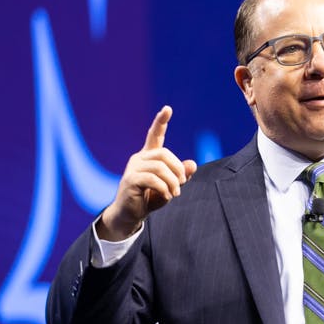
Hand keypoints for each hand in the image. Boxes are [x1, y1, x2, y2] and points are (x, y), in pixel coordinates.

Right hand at [98, 105, 196, 240]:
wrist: (130, 215)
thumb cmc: (150, 198)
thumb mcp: (171, 187)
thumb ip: (181, 176)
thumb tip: (193, 164)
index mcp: (148, 157)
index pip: (154, 135)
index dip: (161, 122)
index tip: (168, 109)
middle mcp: (139, 158)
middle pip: (164, 154)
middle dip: (178, 169)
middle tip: (182, 183)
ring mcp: (133, 168)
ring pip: (160, 167)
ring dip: (173, 182)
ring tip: (175, 193)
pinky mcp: (130, 180)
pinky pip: (153, 179)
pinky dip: (165, 189)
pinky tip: (166, 196)